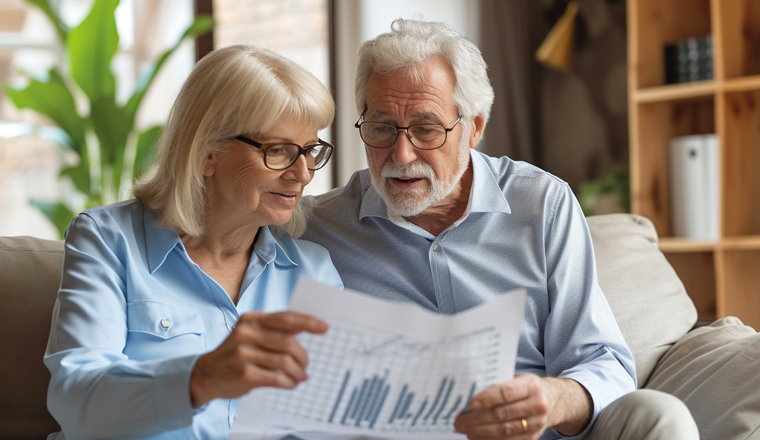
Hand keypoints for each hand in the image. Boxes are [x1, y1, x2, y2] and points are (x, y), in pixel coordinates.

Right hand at [189, 311, 327, 406]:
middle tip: (306, 364)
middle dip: (303, 356)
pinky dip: (288, 382)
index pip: (285, 318)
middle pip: (288, 342)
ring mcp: (244, 354)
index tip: (324, 327)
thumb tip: (302, 328)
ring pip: (284, 361)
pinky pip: (276, 378)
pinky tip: (290, 383)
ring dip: (298, 371)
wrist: (205, 374)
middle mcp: (246, 334)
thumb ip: (273, 330)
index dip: (308, 322)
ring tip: (300, 376)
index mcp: (251, 319)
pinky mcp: (244, 374)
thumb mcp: (249, 334)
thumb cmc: (234, 353)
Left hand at [453, 374, 590, 438]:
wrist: (553, 400)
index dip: (487, 399)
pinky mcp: (533, 437)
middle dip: (477, 419)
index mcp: (531, 385)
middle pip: (502, 414)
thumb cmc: (528, 387)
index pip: (506, 393)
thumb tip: (469, 393)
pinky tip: (477, 436)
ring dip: (480, 431)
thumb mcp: (518, 379)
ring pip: (504, 430)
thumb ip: (499, 384)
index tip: (470, 404)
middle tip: (459, 420)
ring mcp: (537, 423)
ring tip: (464, 429)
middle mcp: (537, 404)